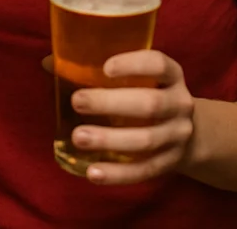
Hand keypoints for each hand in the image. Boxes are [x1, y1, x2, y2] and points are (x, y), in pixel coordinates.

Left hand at [69, 50, 196, 185]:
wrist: (188, 134)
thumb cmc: (147, 95)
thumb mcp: (136, 78)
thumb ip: (97, 69)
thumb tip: (48, 62)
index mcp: (171, 76)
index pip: (159, 64)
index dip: (134, 64)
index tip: (105, 68)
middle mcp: (180, 104)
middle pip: (151, 104)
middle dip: (112, 103)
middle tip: (77, 102)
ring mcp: (178, 136)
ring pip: (146, 140)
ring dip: (110, 140)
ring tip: (77, 137)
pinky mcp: (170, 164)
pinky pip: (144, 170)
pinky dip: (118, 173)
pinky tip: (93, 172)